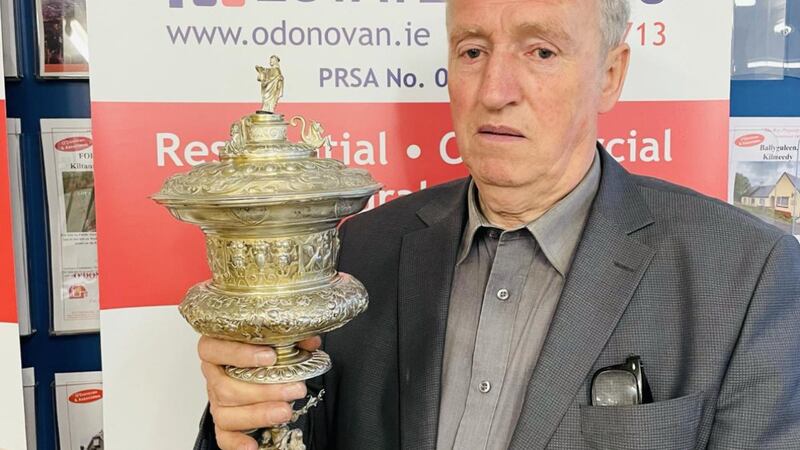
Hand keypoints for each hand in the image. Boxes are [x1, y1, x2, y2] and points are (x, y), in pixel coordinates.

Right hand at [198, 336, 321, 449]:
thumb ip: (292, 339)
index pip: (213, 349)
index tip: (271, 357)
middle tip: (293, 389)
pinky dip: (237, 443)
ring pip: (225, 412)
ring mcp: (216, 400)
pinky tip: (253, 445)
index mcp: (218, 349)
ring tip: (286, 411)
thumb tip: (311, 341)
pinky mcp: (223, 422)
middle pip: (225, 386)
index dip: (239, 353)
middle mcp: (213, 374)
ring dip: (258, 414)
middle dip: (263, 390)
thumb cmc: (263, 354)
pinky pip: (224, 436)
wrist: (258, 371)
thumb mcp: (276, 342)